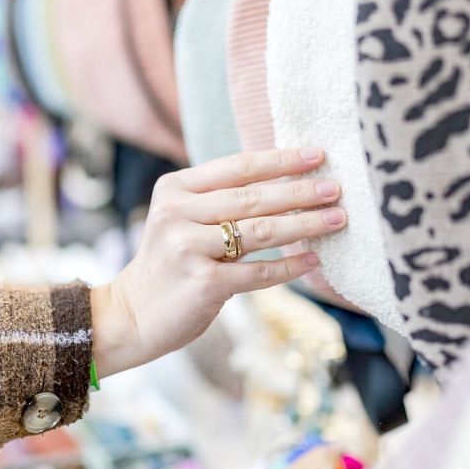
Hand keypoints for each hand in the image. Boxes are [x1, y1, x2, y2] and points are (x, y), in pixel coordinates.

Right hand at [92, 148, 347, 377]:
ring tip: (336, 219)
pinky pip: (258, 272)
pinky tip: (313, 260)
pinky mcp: (203, 283)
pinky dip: (289, 266)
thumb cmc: (170, 263)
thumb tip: (287, 180)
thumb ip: (219, 199)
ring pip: (260, 231)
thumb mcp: (182, 219)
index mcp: (175, 189)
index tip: (316, 154)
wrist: (133, 314)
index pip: (237, 168)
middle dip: (300, 191)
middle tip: (336, 188)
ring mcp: (188, 248)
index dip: (280, 160)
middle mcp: (177, 213)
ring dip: (304, 224)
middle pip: (252, 197)